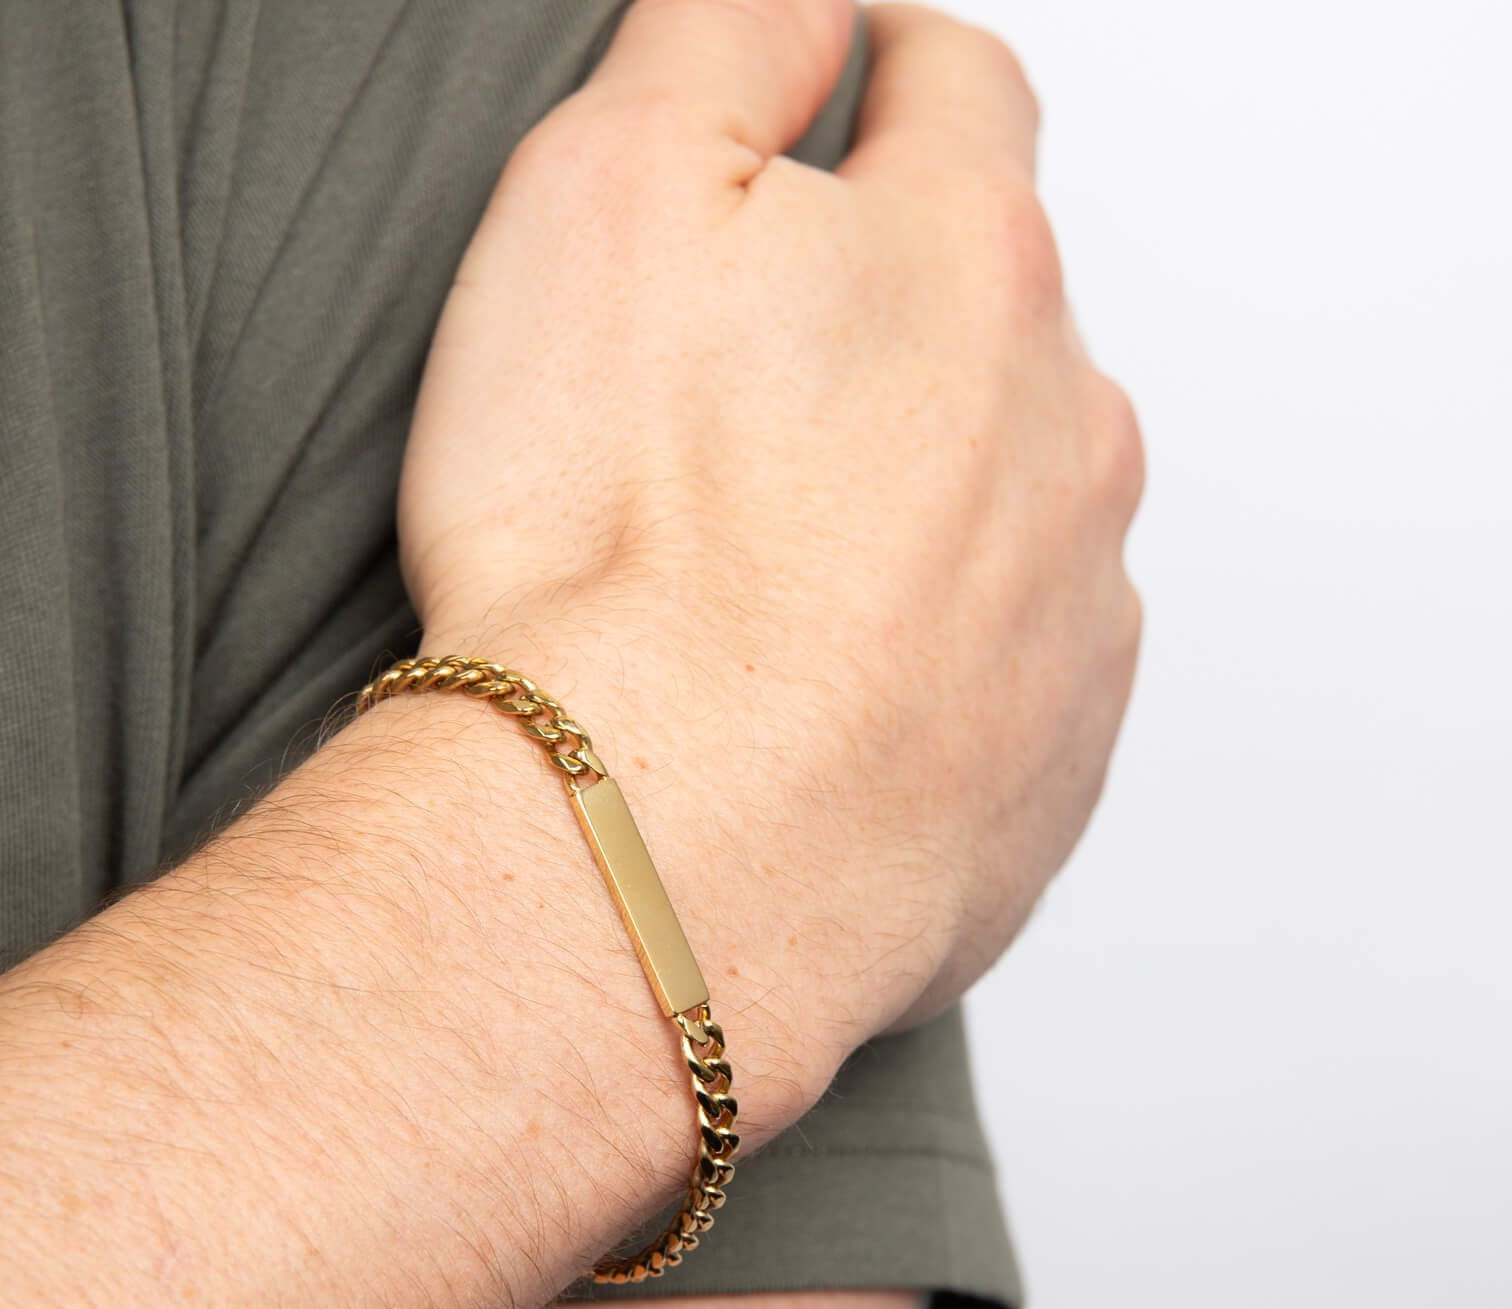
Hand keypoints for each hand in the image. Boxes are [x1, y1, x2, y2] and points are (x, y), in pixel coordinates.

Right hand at [398, 0, 1142, 1094]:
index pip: (957, 94)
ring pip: (1019, 505)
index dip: (884, 80)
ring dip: (928, 509)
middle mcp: (1062, 431)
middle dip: (898, 327)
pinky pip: (1014, 675)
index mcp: (967, 263)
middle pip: (1002, 317)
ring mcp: (1073, 614)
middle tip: (753, 407)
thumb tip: (799, 1)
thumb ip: (724, 41)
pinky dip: (936, 668)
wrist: (645, 854)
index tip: (850, 96)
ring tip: (780, 580)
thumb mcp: (604, 197)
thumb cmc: (603, 558)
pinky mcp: (1052, 770)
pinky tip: (824, 702)